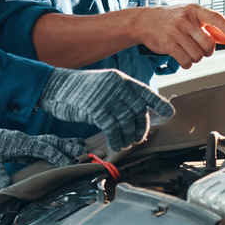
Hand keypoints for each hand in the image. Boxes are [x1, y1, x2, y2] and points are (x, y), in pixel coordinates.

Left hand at [0, 118, 85, 190]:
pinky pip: (41, 146)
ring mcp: (23, 141)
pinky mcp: (20, 145)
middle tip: (85, 152)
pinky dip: (54, 148)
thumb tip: (5, 185)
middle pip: (51, 141)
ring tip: (81, 148)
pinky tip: (60, 152)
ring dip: (64, 145)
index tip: (69, 163)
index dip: (56, 155)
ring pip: (48, 142)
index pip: (43, 148)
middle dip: (67, 147)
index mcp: (19, 142)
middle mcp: (24, 140)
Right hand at [38, 68, 174, 151]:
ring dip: (127, 137)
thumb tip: (134, 115)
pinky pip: (112, 129)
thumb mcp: (103, 86)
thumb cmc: (78, 90)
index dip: (159, 104)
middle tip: (137, 138)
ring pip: (126, 122)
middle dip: (140, 128)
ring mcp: (108, 97)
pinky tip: (115, 145)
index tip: (170, 114)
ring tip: (125, 144)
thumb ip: (119, 97)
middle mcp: (118, 87)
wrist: (54, 86)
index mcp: (121, 80)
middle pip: (137, 112)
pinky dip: (115, 139)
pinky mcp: (97, 109)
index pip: (145, 93)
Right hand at [134, 4, 224, 67]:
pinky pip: (186, 61)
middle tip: (202, 50)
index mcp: (194, 11)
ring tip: (189, 51)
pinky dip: (187, 63)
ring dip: (196, 58)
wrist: (145, 21)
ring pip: (198, 55)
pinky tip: (182, 57)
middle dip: (208, 51)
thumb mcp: (190, 17)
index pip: (215, 17)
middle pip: (208, 44)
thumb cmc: (171, 19)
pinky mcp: (168, 44)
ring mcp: (176, 32)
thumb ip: (209, 27)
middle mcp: (186, 20)